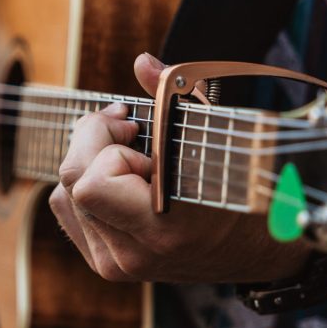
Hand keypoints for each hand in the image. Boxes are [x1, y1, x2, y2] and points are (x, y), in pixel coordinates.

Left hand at [48, 53, 308, 282]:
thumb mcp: (218, 137)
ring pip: (63, 195)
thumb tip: (142, 63)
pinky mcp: (108, 264)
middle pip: (71, 182)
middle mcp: (133, 254)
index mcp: (162, 229)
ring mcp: (118, 264)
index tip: (137, 128)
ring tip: (129, 152)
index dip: (108, 145)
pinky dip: (85, 185)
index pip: (91, 183)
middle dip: (92, 140)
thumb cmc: (246, 186)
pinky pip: (68, 212)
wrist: (262, 248)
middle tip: (128, 126)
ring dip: (90, 162)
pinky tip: (117, 176)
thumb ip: (174, 96)